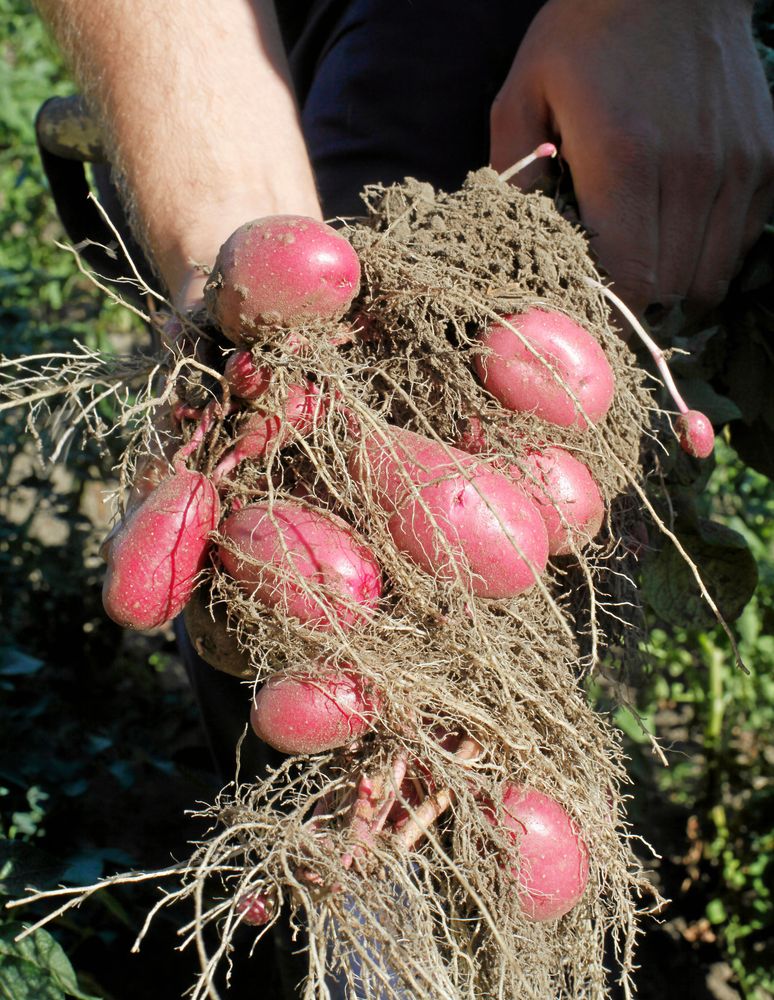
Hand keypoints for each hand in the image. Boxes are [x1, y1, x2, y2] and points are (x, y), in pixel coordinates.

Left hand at [490, 0, 773, 313]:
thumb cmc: (586, 35)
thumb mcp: (524, 93)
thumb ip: (512, 174)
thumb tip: (507, 242)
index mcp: (625, 161)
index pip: (629, 281)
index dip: (607, 308)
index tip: (585, 304)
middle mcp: (691, 171)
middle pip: (669, 288)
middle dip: (635, 299)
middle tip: (608, 279)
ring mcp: (736, 166)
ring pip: (709, 275)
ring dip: (674, 282)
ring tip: (643, 257)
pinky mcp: (765, 158)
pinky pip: (741, 242)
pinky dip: (709, 252)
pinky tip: (678, 227)